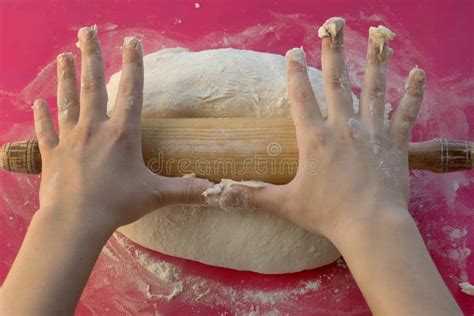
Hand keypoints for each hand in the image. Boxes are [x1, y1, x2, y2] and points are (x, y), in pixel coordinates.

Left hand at [33, 26, 211, 230]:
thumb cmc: (117, 204)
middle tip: (87, 32)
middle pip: (93, 85)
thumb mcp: (155, 195)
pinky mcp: (52, 153)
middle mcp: (94, 128)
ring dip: (65, 77)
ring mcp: (70, 139)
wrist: (75, 220)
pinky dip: (42, 116)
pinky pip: (46, 130)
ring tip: (63, 55)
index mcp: (121, 133)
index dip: (134, 64)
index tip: (131, 41)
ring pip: (67, 100)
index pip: (131, 91)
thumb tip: (216, 191)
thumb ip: (186, 190)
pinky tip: (38, 103)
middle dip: (91, 56)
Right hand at [214, 18, 424, 238]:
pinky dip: (413, 92)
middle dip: (332, 52)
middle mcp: (344, 127)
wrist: (370, 226)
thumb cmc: (328, 214)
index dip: (294, 72)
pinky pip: (406, 112)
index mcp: (316, 138)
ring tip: (377, 36)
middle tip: (332, 27)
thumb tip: (221, 192)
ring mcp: (372, 132)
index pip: (301, 97)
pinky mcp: (395, 142)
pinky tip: (418, 73)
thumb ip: (254, 194)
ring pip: (373, 89)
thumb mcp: (286, 204)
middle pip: (336, 82)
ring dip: (374, 61)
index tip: (293, 52)